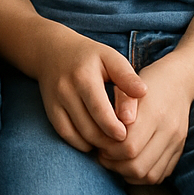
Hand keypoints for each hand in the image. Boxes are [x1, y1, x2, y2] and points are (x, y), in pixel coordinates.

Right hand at [35, 30, 147, 152]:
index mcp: (84, 76)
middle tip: (122, 144)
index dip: (114, 128)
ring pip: (76, 134)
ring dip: (96, 144)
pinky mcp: (50, 109)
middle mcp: (66, 90)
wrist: (52, 50)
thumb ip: (127, 76)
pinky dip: (81, 143)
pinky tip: (94, 140)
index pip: (99, 110)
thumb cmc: (90, 56)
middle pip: (88, 127)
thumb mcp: (110, 58)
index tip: (126, 135)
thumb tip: (143, 93)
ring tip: (111, 143)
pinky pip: (65, 134)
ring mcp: (56, 101)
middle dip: (108, 141)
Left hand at [96, 59, 193, 183]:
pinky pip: (160, 175)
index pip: (128, 146)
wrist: (177, 81)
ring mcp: (176, 143)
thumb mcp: (126, 86)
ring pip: (149, 175)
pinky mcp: (179, 150)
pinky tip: (130, 163)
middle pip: (138, 166)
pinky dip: (142, 176)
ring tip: (115, 160)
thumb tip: (108, 132)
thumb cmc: (144, 82)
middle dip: (115, 165)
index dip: (109, 150)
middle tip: (103, 155)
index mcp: (153, 113)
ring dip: (127, 173)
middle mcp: (168, 131)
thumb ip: (118, 108)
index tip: (99, 144)